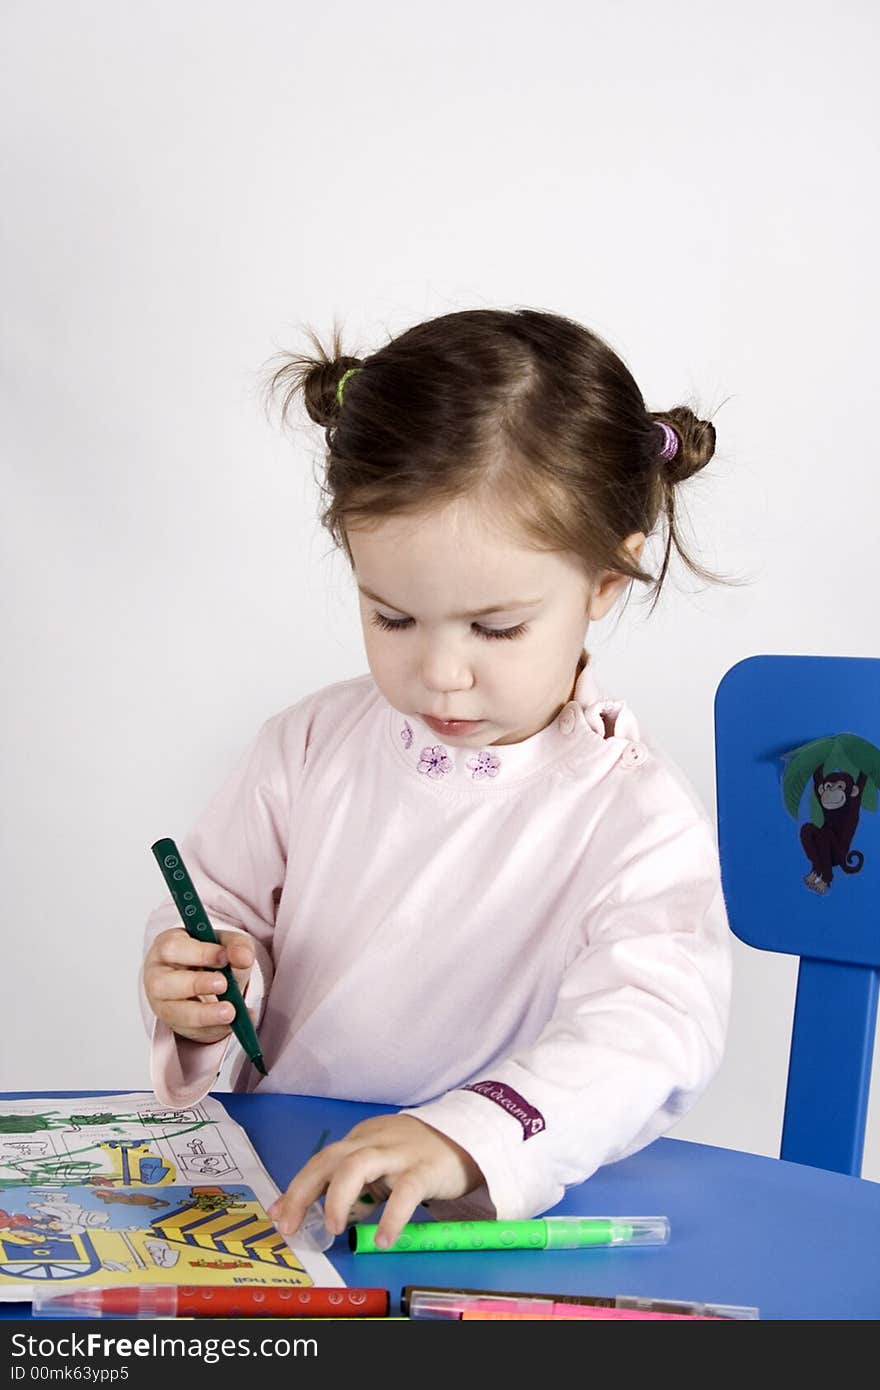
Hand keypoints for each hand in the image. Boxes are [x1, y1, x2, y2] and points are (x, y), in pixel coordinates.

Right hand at [143, 927, 254, 1044]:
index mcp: (167, 946)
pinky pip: (190, 1030)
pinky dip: (215, 1028)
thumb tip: (243, 958)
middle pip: (163, 983)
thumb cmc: (210, 955)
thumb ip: (237, 946)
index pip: (173, 948)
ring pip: (174, 1012)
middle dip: (196, 984)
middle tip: (223, 984)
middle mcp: (157, 975)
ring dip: (204, 1014)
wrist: (205, 978)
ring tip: (230, 1011)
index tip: (224, 958)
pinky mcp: (174, 1024)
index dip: (199, 953)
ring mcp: (162, 1002)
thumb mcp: (226, 943)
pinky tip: (233, 1022)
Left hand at [268, 1114, 483, 1248]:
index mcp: (359, 1140)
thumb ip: (355, 1184)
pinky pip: (405, 1192)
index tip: (277, 1214)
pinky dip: (391, 1216)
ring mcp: (398, 1153)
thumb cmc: (416, 1154)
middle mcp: (372, 1142)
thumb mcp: (381, 1163)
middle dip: (303, 1191)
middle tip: (289, 1224)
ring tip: (332, 1227)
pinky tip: (383, 1240)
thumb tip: (326, 1213)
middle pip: (329, 1159)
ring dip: (338, 1196)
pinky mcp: (424, 1168)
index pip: (321, 1161)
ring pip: (358, 1164)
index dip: (296, 1187)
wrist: (465, 1136)